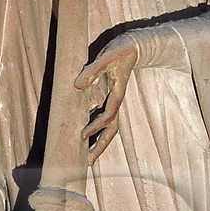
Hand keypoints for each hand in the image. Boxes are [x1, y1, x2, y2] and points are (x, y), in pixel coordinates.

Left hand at [75, 37, 140, 163]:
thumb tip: (77, 86)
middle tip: (89, 163)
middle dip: (100, 147)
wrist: (132, 47)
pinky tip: (84, 137)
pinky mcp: (107, 97)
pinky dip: (95, 129)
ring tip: (87, 158)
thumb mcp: (106, 57)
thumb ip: (93, 70)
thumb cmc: (120, 51)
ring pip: (108, 128)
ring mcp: (112, 102)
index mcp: (117, 95)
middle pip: (111, 131)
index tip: (81, 136)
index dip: (95, 128)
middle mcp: (115, 102)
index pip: (107, 117)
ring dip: (98, 142)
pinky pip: (102, 118)